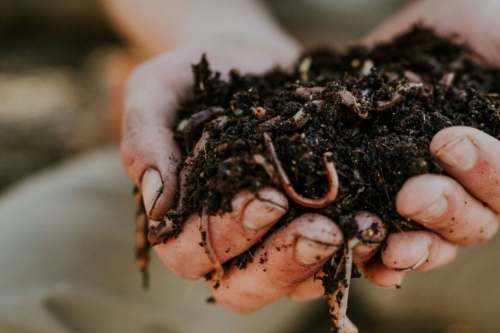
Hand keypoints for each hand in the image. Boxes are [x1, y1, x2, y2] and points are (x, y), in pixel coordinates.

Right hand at [121, 34, 393, 312]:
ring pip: (290, 284)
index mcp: (183, 218)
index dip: (226, 236)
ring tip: (356, 229)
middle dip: (280, 263)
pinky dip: (357, 252)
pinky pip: (333, 260)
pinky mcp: (312, 226)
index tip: (266, 197)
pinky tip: (376, 225)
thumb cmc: (199, 75)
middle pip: (242, 287)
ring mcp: (272, 240)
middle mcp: (227, 241)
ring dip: (323, 265)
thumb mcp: (157, 90)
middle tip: (320, 231)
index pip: (190, 253)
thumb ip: (144, 140)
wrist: (252, 59)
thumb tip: (155, 202)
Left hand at [361, 0, 499, 286]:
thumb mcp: (498, 32)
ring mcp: (425, 195)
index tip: (447, 142)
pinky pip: (385, 238)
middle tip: (409, 195)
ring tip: (391, 248)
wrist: (398, 39)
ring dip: (414, 250)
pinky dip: (377, 257)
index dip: (487, 173)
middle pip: (473, 221)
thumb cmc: (462, 27)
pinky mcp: (380, 196)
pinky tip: (365, 261)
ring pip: (432, 241)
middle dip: (444, 209)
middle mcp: (470, 186)